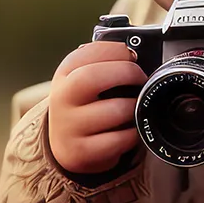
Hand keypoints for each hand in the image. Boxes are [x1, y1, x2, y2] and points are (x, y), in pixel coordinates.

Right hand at [46, 40, 145, 174]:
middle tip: (141, 79)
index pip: (86, 53)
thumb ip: (104, 65)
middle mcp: (62, 99)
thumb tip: (135, 55)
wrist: (66, 144)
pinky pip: (119, 139)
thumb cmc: (85, 105)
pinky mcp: (82, 152)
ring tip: (135, 107)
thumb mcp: (84, 81)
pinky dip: (133, 133)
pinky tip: (131, 129)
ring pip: (114, 111)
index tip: (131, 55)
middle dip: (126, 73)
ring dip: (134, 107)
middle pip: (92, 77)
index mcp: (64, 74)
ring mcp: (70, 127)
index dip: (115, 51)